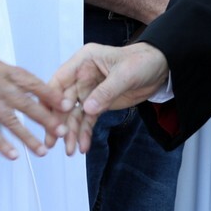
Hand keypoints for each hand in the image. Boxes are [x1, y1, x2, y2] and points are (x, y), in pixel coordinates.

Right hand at [0, 39, 64, 159]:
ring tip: (41, 151)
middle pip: (28, 105)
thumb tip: (20, 82)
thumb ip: (5, 73)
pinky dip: (2, 144)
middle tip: (61, 131)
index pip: (34, 83)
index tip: (65, 105)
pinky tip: (12, 155)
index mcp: (4, 70)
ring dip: (28, 137)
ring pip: (12, 121)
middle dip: (47, 119)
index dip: (50, 95)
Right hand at [49, 41, 169, 154]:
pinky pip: (87, 120)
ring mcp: (89, 90)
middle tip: (55, 140)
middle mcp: (82, 76)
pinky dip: (84, 133)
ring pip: (74, 114)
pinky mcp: (98, 103)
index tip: (51, 117)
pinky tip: (83, 146)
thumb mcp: (125, 74)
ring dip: (71, 132)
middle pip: (63, 101)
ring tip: (70, 150)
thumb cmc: (142, 62)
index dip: (53, 98)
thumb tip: (87, 108)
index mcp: (84, 61)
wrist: (159, 69)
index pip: (60, 79)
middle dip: (59, 121)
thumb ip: (106, 91)